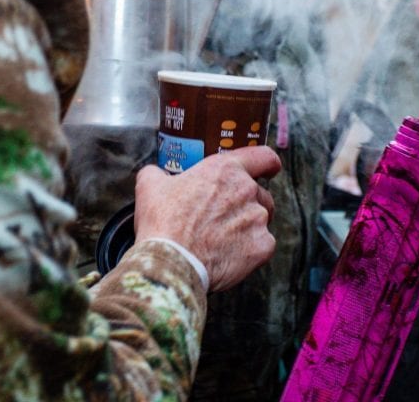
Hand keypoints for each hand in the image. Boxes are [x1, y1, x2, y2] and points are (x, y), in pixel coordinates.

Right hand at [134, 146, 280, 291]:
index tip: (269, 170)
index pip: (263, 157)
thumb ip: (157, 172)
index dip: (268, 164)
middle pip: (261, 193)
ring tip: (222, 239)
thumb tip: (156, 174)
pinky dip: (250, 251)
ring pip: (262, 220)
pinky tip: (228, 255)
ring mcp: (258, 219)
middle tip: (223, 218)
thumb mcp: (150, 185)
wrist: (170, 261)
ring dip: (248, 227)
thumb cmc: (162, 222)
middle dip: (247, 204)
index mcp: (225, 170)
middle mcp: (247, 190)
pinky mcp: (262, 247)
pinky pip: (263, 245)